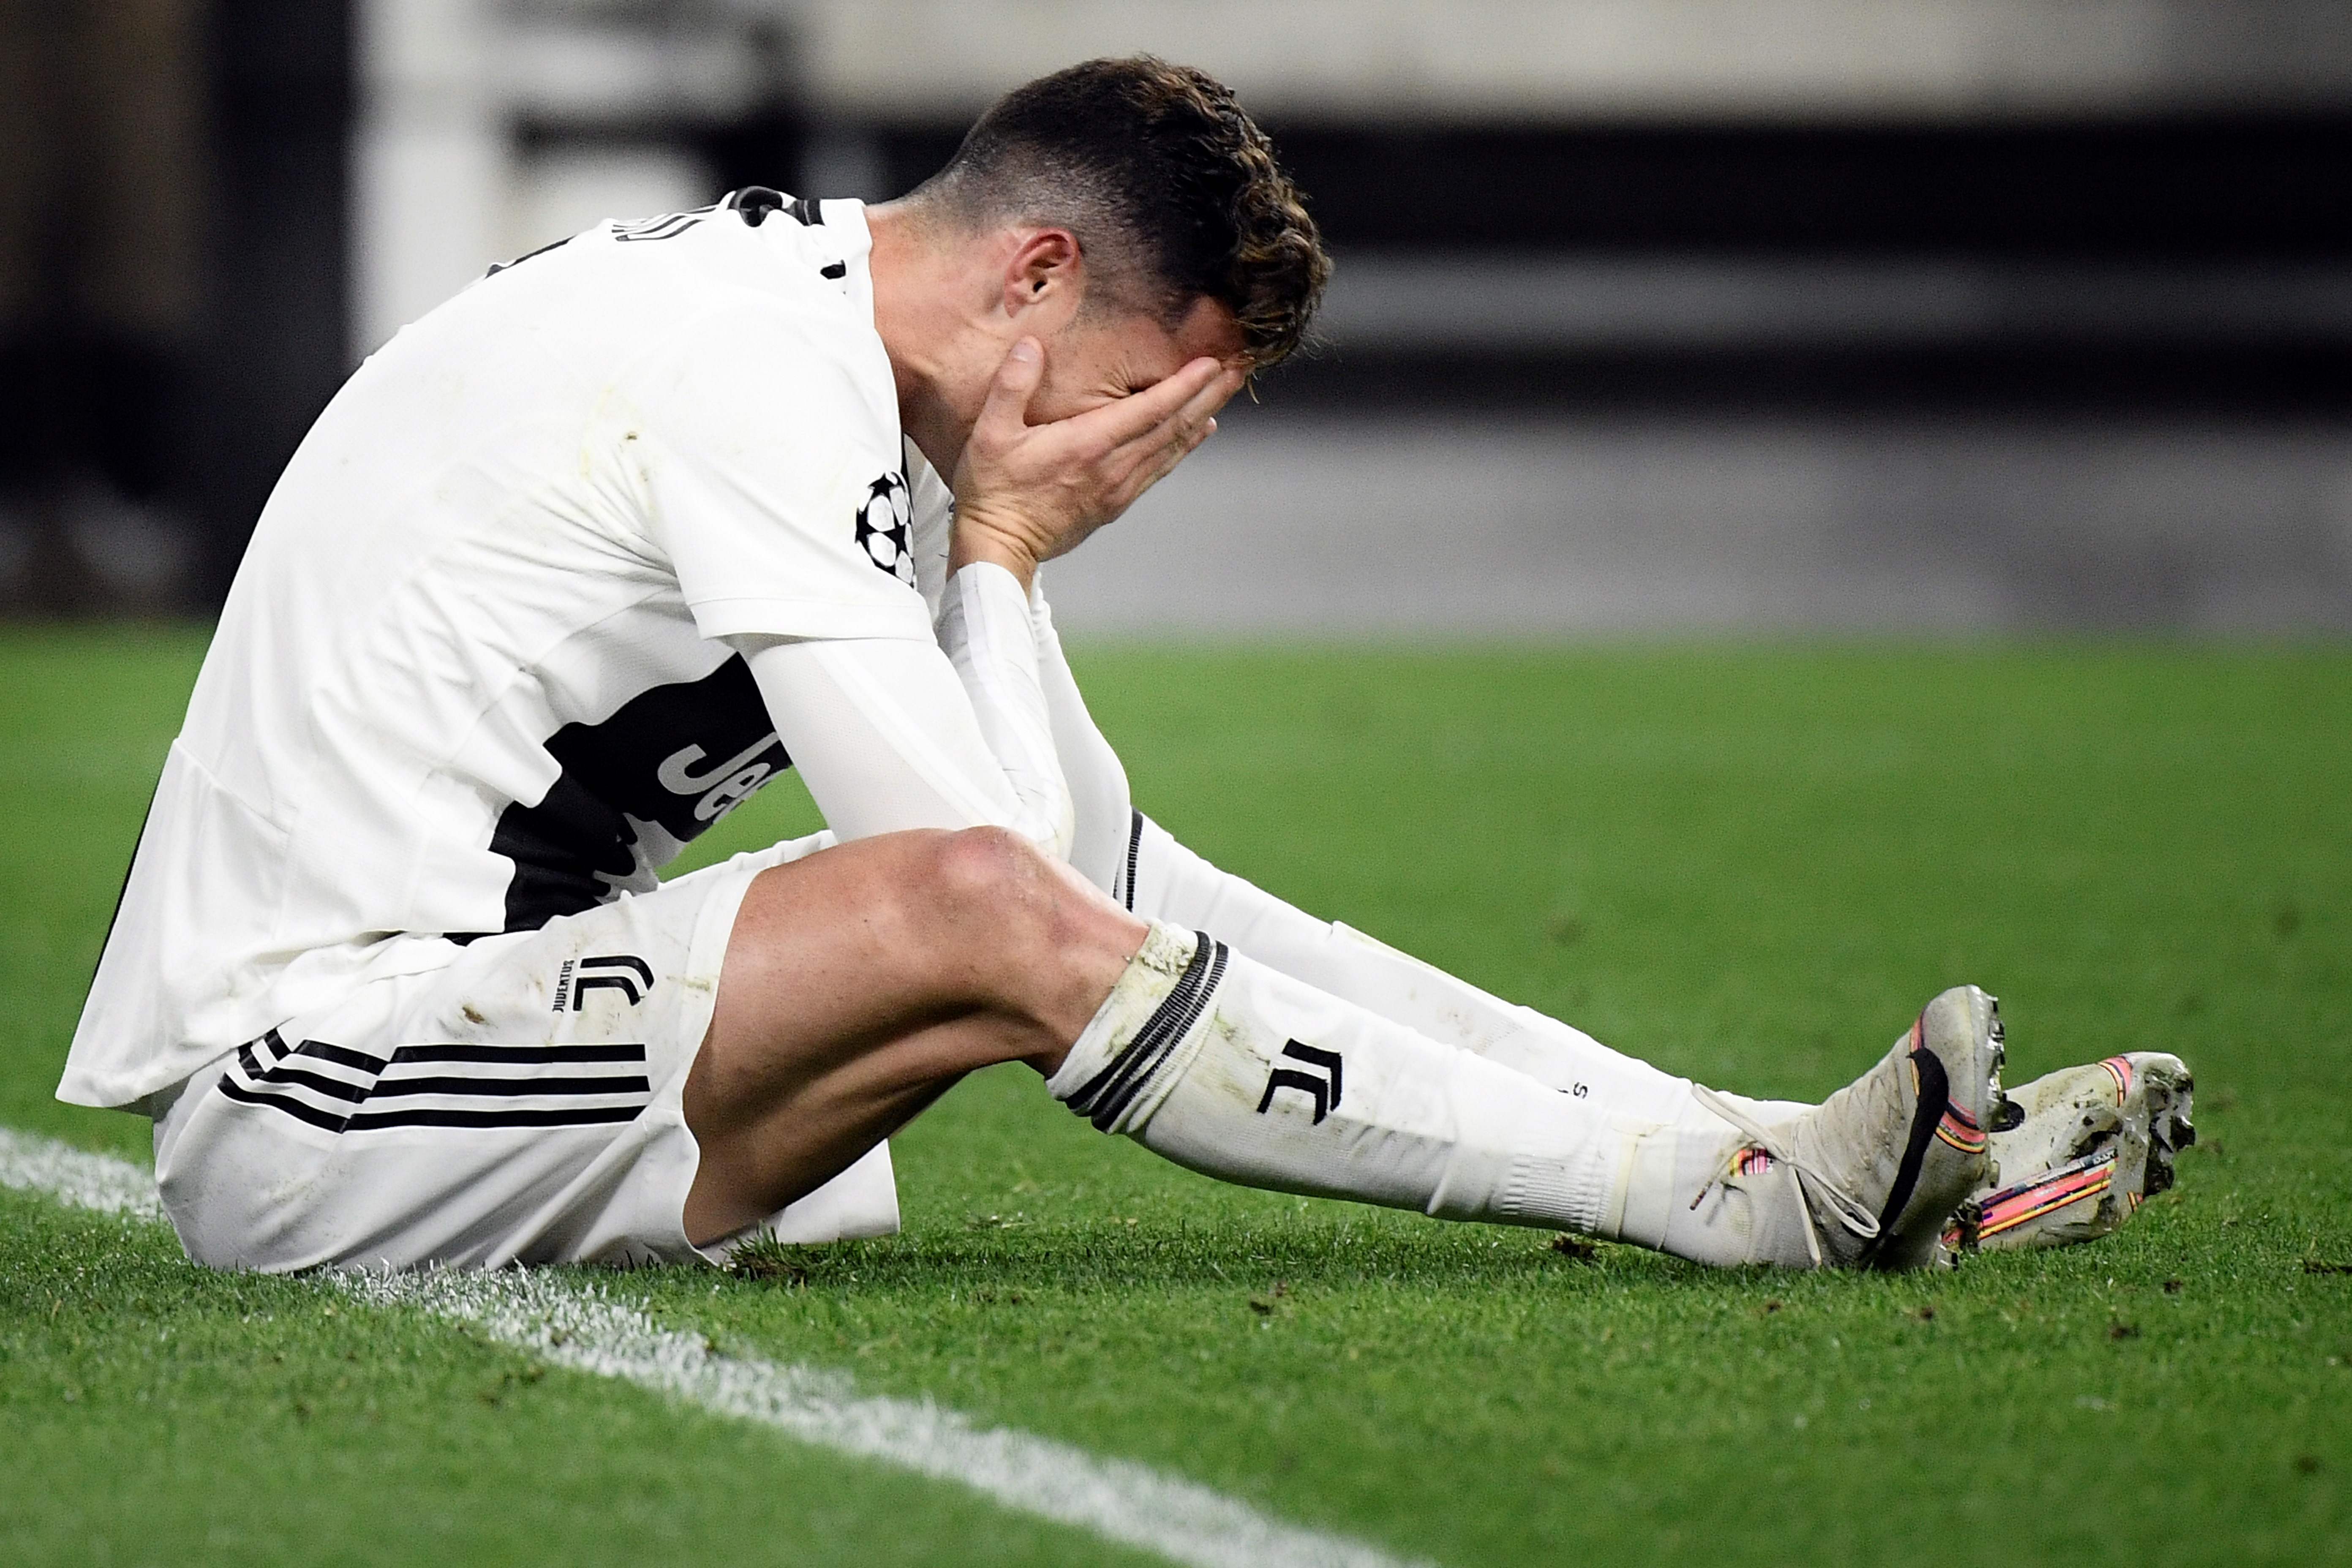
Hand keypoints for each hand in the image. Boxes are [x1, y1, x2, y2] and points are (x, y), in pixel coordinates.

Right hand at [948, 338, 1241, 588]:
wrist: (999, 548)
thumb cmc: (992, 489)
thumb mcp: (990, 433)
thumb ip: (1012, 387)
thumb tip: (1031, 345)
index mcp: (1089, 444)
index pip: (1150, 409)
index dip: (1185, 385)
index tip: (1213, 363)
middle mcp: (1114, 466)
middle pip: (1173, 425)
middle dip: (1208, 395)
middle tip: (1239, 369)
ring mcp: (1119, 487)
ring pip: (1172, 447)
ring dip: (1202, 416)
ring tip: (1226, 391)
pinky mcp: (1116, 503)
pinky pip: (1160, 468)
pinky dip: (1184, 446)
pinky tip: (1199, 430)